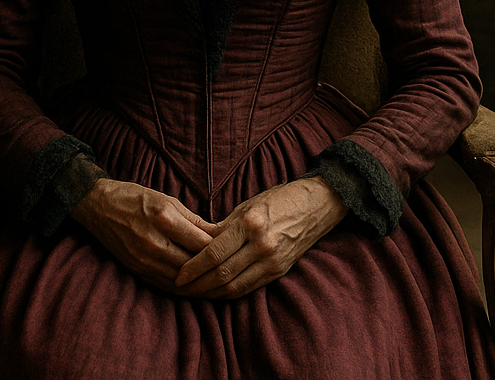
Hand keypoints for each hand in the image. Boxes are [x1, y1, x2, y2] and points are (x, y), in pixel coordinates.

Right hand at [69, 178, 219, 291]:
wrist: (99, 207)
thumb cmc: (136, 198)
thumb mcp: (168, 200)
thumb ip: (194, 221)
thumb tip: (220, 234)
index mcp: (164, 219)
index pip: (202, 243)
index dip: (222, 248)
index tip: (235, 249)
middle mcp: (154, 242)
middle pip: (194, 264)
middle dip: (215, 269)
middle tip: (234, 270)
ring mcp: (144, 260)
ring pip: (182, 280)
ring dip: (201, 283)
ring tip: (220, 282)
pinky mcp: (138, 270)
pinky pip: (166, 285)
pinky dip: (184, 287)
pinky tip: (197, 286)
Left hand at [172, 178, 346, 298]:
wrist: (316, 206)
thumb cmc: (278, 200)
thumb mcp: (247, 206)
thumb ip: (222, 228)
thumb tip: (195, 244)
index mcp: (250, 224)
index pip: (214, 253)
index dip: (193, 267)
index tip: (178, 275)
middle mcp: (262, 245)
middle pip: (222, 273)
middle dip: (197, 284)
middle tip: (180, 288)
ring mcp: (272, 260)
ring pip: (234, 286)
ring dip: (210, 293)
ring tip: (194, 293)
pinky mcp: (279, 271)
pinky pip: (248, 287)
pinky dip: (229, 293)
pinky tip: (215, 292)